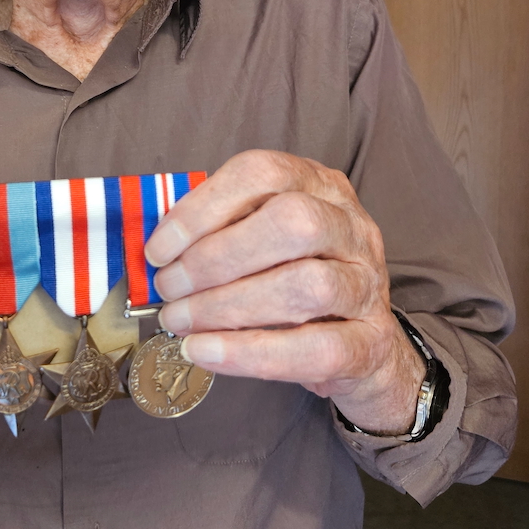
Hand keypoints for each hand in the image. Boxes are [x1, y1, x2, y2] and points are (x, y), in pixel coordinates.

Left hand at [146, 151, 424, 434]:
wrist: (366, 350)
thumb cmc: (295, 288)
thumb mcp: (262, 246)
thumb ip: (220, 235)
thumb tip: (156, 251)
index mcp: (319, 188)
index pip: (263, 174)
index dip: (202, 208)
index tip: (158, 248)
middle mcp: (352, 227)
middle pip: (293, 223)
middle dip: (216, 257)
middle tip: (170, 288)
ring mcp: (369, 284)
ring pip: (307, 286)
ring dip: (227, 306)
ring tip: (180, 323)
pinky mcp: (372, 343)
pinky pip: (318, 348)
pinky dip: (251, 353)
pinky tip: (206, 353)